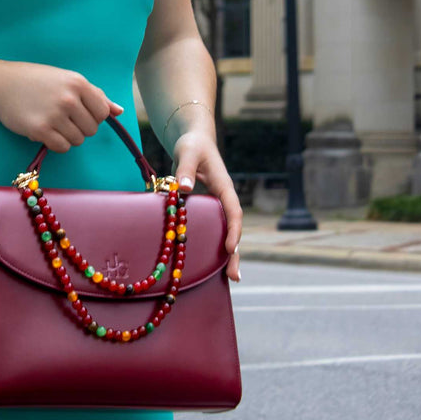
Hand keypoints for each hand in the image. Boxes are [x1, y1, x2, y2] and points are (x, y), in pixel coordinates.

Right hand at [0, 61, 124, 152]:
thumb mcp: (68, 80)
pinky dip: (57, 144)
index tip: (79, 113)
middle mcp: (68, 98)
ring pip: (78, 140)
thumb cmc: (37, 81)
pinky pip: (62, 147)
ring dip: (68, 137)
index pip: (102, 112)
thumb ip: (95, 95)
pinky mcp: (40, 130)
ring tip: (53, 123)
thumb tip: (119, 112)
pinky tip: (46, 132)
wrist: (2, 84)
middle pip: (91, 129)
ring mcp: (55, 114)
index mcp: (78, 83)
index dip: (93, 117)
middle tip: (63, 118)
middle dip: (80, 128)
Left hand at [172, 128, 241, 281]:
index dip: (233, 230)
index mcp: (224, 186)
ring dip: (228, 254)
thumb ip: (186, 170)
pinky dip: (214, 246)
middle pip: (234, 228)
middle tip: (234, 276)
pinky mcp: (208, 208)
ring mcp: (217, 205)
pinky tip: (211, 263)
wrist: (194, 140)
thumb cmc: (192, 144)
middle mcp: (224, 198)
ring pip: (226, 232)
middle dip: (235, 252)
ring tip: (230, 279)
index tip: (230, 248)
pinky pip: (214, 229)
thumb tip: (185, 188)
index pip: (233, 211)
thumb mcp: (188, 152)